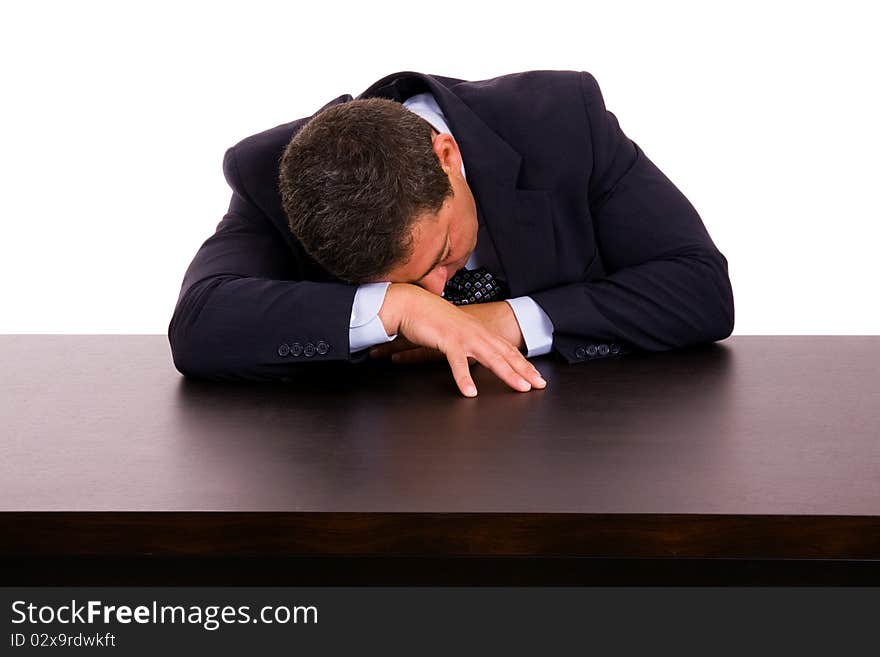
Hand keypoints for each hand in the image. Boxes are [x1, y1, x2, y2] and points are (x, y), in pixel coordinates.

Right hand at [375, 284, 545, 396]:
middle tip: (539, 384)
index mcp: (479, 330)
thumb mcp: (456, 330)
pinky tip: (470, 392)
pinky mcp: (447, 340)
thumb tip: (474, 355)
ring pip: (491, 357)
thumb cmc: (430, 317)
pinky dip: (464, 378)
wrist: (411, 303)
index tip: (536, 376)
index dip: (523, 363)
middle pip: (506, 354)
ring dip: (507, 373)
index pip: (507, 348)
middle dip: (524, 370)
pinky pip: (458, 362)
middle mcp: (476, 332)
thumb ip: (467, 342)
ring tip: (520, 388)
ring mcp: (464, 336)